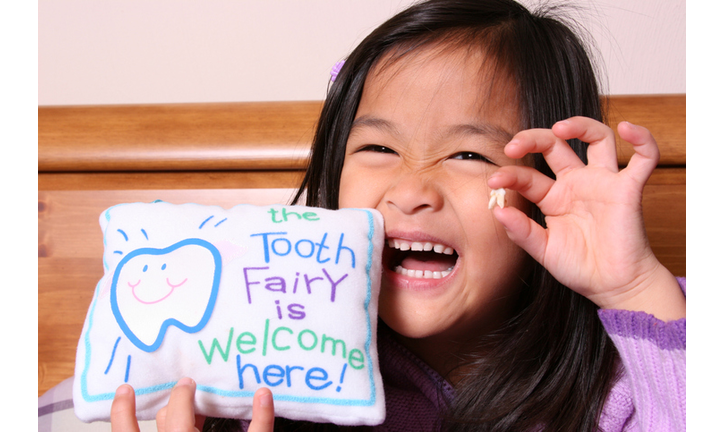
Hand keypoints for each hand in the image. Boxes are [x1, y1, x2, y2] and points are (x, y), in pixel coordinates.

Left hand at [110, 378, 275, 431]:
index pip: (183, 410)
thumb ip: (259, 426)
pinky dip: (123, 426)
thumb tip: (264, 394)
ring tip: (123, 393)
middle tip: (181, 387)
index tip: (190, 383)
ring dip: (123, 414)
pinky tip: (121, 418)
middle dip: (172, 401)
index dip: (185, 394)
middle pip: (164, 420)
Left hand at [488, 117, 684, 319]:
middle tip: (513, 146)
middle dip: (533, 139)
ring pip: (596, 139)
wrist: (613, 287)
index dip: (510, 175)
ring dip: (580, 125)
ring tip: (560, 128)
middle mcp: (576, 184)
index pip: (528, 176)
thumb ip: (521, 232)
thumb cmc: (580, 268)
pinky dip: (641, 139)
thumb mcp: (543, 251)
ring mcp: (602, 183)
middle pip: (555, 146)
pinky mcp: (629, 189)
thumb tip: (497, 211)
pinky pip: (643, 158)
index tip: (494, 181)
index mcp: (553, 197)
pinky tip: (626, 128)